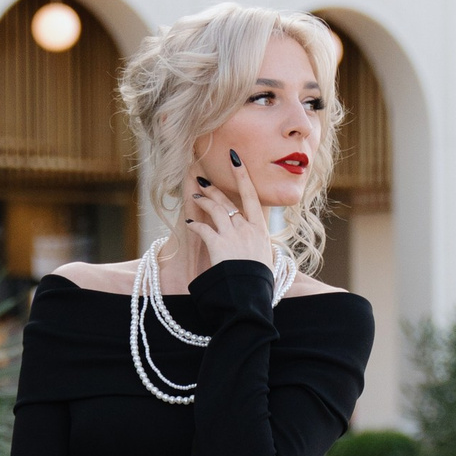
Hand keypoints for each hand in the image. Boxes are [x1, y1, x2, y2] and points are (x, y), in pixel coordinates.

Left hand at [184, 152, 278, 272]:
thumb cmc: (258, 282)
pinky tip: (190, 223)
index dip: (243, 176)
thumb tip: (257, 244)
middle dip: (215, 187)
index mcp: (261, 230)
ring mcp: (233, 235)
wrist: (250, 295)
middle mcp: (247, 228)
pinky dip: (195, 225)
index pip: (252, 196)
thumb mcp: (265, 259)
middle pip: (229, 201)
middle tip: (203, 179)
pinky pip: (203, 229)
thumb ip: (259, 246)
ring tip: (195, 196)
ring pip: (216, 210)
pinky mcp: (218, 245)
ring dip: (204, 201)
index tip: (236, 160)